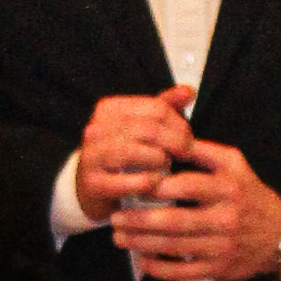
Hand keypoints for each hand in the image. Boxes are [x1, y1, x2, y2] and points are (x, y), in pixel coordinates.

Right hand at [74, 84, 196, 226]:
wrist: (91, 189)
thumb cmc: (122, 155)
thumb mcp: (142, 127)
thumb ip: (164, 107)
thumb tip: (189, 91)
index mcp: (109, 109)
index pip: (156, 108)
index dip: (180, 124)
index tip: (189, 139)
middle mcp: (96, 129)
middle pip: (149, 129)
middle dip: (176, 142)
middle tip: (187, 154)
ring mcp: (91, 156)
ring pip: (136, 152)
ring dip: (160, 160)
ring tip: (168, 166)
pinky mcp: (93, 184)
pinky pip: (130, 180)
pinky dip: (150, 181)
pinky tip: (157, 182)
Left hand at [112, 134, 280, 280]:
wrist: (279, 234)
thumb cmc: (248, 194)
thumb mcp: (234, 164)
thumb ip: (202, 151)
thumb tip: (167, 137)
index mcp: (228, 186)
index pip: (187, 185)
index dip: (156, 186)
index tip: (133, 185)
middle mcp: (226, 216)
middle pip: (175, 220)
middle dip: (140, 220)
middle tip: (115, 218)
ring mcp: (222, 245)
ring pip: (175, 246)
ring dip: (142, 243)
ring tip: (120, 237)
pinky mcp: (219, 268)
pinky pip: (184, 271)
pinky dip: (161, 269)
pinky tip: (143, 262)